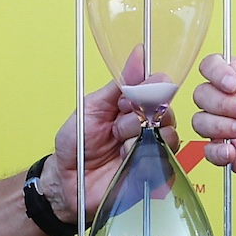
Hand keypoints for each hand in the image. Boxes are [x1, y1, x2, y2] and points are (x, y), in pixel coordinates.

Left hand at [46, 80, 175, 225]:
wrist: (66, 179)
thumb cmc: (75, 143)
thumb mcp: (92, 106)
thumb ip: (118, 85)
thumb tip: (137, 56)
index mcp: (134, 107)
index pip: (158, 89)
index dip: (150, 90)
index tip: (132, 98)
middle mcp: (148, 127)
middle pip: (167, 112)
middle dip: (141, 117)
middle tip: (117, 126)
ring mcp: (152, 150)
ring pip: (169, 136)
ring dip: (140, 139)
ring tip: (119, 145)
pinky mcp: (154, 173)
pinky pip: (166, 162)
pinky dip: (146, 159)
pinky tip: (127, 161)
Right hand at [191, 55, 235, 192]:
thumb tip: (231, 81)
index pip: (213, 66)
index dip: (216, 73)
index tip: (232, 85)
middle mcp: (229, 101)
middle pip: (202, 94)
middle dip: (223, 103)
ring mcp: (226, 127)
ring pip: (200, 122)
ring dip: (222, 126)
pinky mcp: (228, 152)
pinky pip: (208, 151)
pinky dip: (216, 151)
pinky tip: (233, 151)